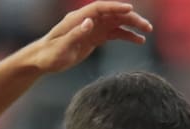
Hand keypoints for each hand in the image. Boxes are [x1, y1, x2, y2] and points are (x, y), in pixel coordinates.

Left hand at [27, 2, 151, 73]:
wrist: (42, 60)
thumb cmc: (50, 54)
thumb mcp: (62, 47)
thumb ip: (76, 34)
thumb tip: (90, 21)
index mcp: (79, 18)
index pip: (100, 8)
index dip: (115, 7)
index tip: (130, 9)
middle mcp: (87, 20)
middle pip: (113, 14)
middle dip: (130, 18)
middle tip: (147, 26)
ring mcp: (92, 28)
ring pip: (116, 23)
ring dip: (132, 26)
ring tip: (147, 33)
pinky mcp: (94, 38)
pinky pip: (114, 34)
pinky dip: (126, 36)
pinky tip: (138, 41)